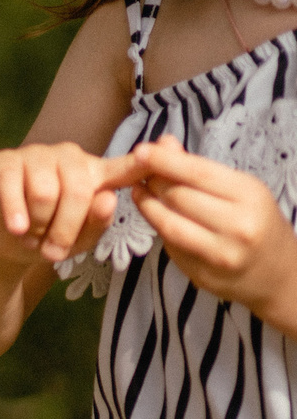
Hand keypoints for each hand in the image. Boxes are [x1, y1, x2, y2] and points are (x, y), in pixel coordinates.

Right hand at [0, 142, 150, 266]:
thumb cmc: (47, 237)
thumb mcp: (79, 240)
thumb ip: (98, 223)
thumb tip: (106, 198)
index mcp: (95, 174)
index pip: (128, 166)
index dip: (147, 161)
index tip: (166, 151)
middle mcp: (69, 157)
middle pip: (79, 191)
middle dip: (65, 230)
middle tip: (53, 254)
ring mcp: (36, 155)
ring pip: (46, 193)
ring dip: (38, 225)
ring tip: (31, 236)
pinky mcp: (3, 161)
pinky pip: (14, 187)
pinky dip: (16, 213)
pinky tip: (16, 228)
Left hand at [130, 136, 296, 325]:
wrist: (279, 273)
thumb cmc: (257, 222)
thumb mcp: (240, 188)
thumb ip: (199, 168)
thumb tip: (163, 143)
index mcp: (250, 196)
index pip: (198, 173)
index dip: (164, 161)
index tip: (141, 151)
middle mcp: (239, 227)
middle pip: (178, 197)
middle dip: (153, 182)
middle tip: (140, 173)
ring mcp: (222, 255)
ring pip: (168, 224)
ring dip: (147, 205)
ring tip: (139, 192)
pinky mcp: (204, 275)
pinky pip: (170, 246)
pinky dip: (157, 228)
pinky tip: (154, 216)